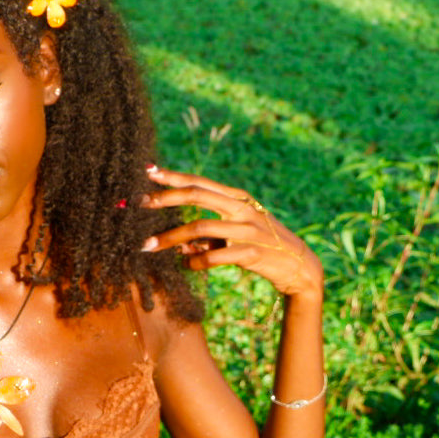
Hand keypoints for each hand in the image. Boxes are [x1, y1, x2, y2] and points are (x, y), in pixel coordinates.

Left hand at [140, 165, 322, 299]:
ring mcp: (248, 229)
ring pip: (200, 227)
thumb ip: (208, 237)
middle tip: (139, 203)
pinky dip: (195, 261)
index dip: (173, 176)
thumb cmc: (262, 248)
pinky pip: (214, 256)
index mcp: (238, 198)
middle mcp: (242, 208)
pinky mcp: (252, 252)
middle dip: (165, 198)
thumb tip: (179, 246)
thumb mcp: (236, 235)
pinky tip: (187, 265)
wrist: (298, 266)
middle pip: (197, 195)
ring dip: (170, 237)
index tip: (148, 171)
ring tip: (148, 246)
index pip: (200, 182)